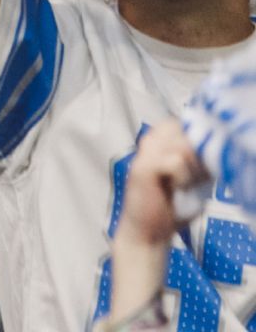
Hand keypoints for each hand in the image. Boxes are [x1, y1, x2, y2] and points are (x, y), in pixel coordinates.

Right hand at [107, 119, 205, 323]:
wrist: (147, 233)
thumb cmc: (169, 208)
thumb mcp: (190, 179)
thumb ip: (197, 162)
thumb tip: (214, 149)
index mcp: (157, 141)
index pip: (182, 124)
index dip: (195, 140)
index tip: (200, 163)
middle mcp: (149, 142)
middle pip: (184, 131)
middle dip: (197, 155)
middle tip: (195, 177)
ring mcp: (144, 153)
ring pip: (183, 146)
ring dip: (192, 169)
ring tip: (184, 185)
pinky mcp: (143, 168)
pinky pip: (175, 162)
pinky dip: (183, 178)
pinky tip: (176, 189)